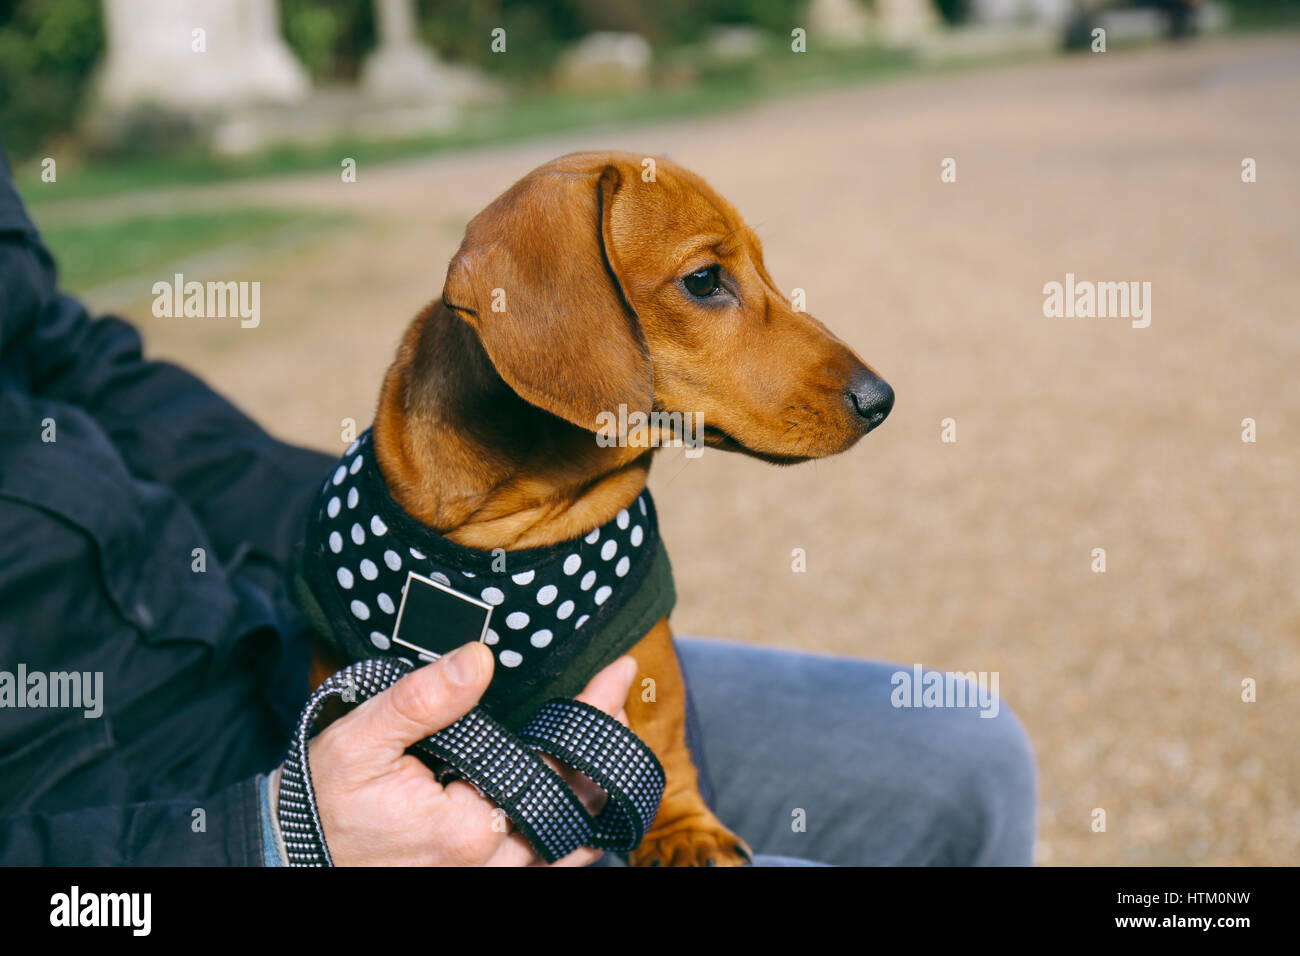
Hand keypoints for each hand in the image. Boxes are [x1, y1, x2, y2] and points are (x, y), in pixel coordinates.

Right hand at [287, 642, 636, 865]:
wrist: (292, 855)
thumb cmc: (323, 798)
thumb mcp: (363, 738)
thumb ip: (424, 700)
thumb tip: (479, 659)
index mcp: (467, 826)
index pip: (554, 764)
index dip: (593, 715)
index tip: (619, 674)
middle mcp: (487, 864)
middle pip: (574, 805)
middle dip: (605, 747)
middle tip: (619, 697)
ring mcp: (483, 880)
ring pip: (569, 843)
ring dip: (596, 791)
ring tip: (612, 737)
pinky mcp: (475, 881)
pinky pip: (543, 864)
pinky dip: (572, 832)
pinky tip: (583, 796)